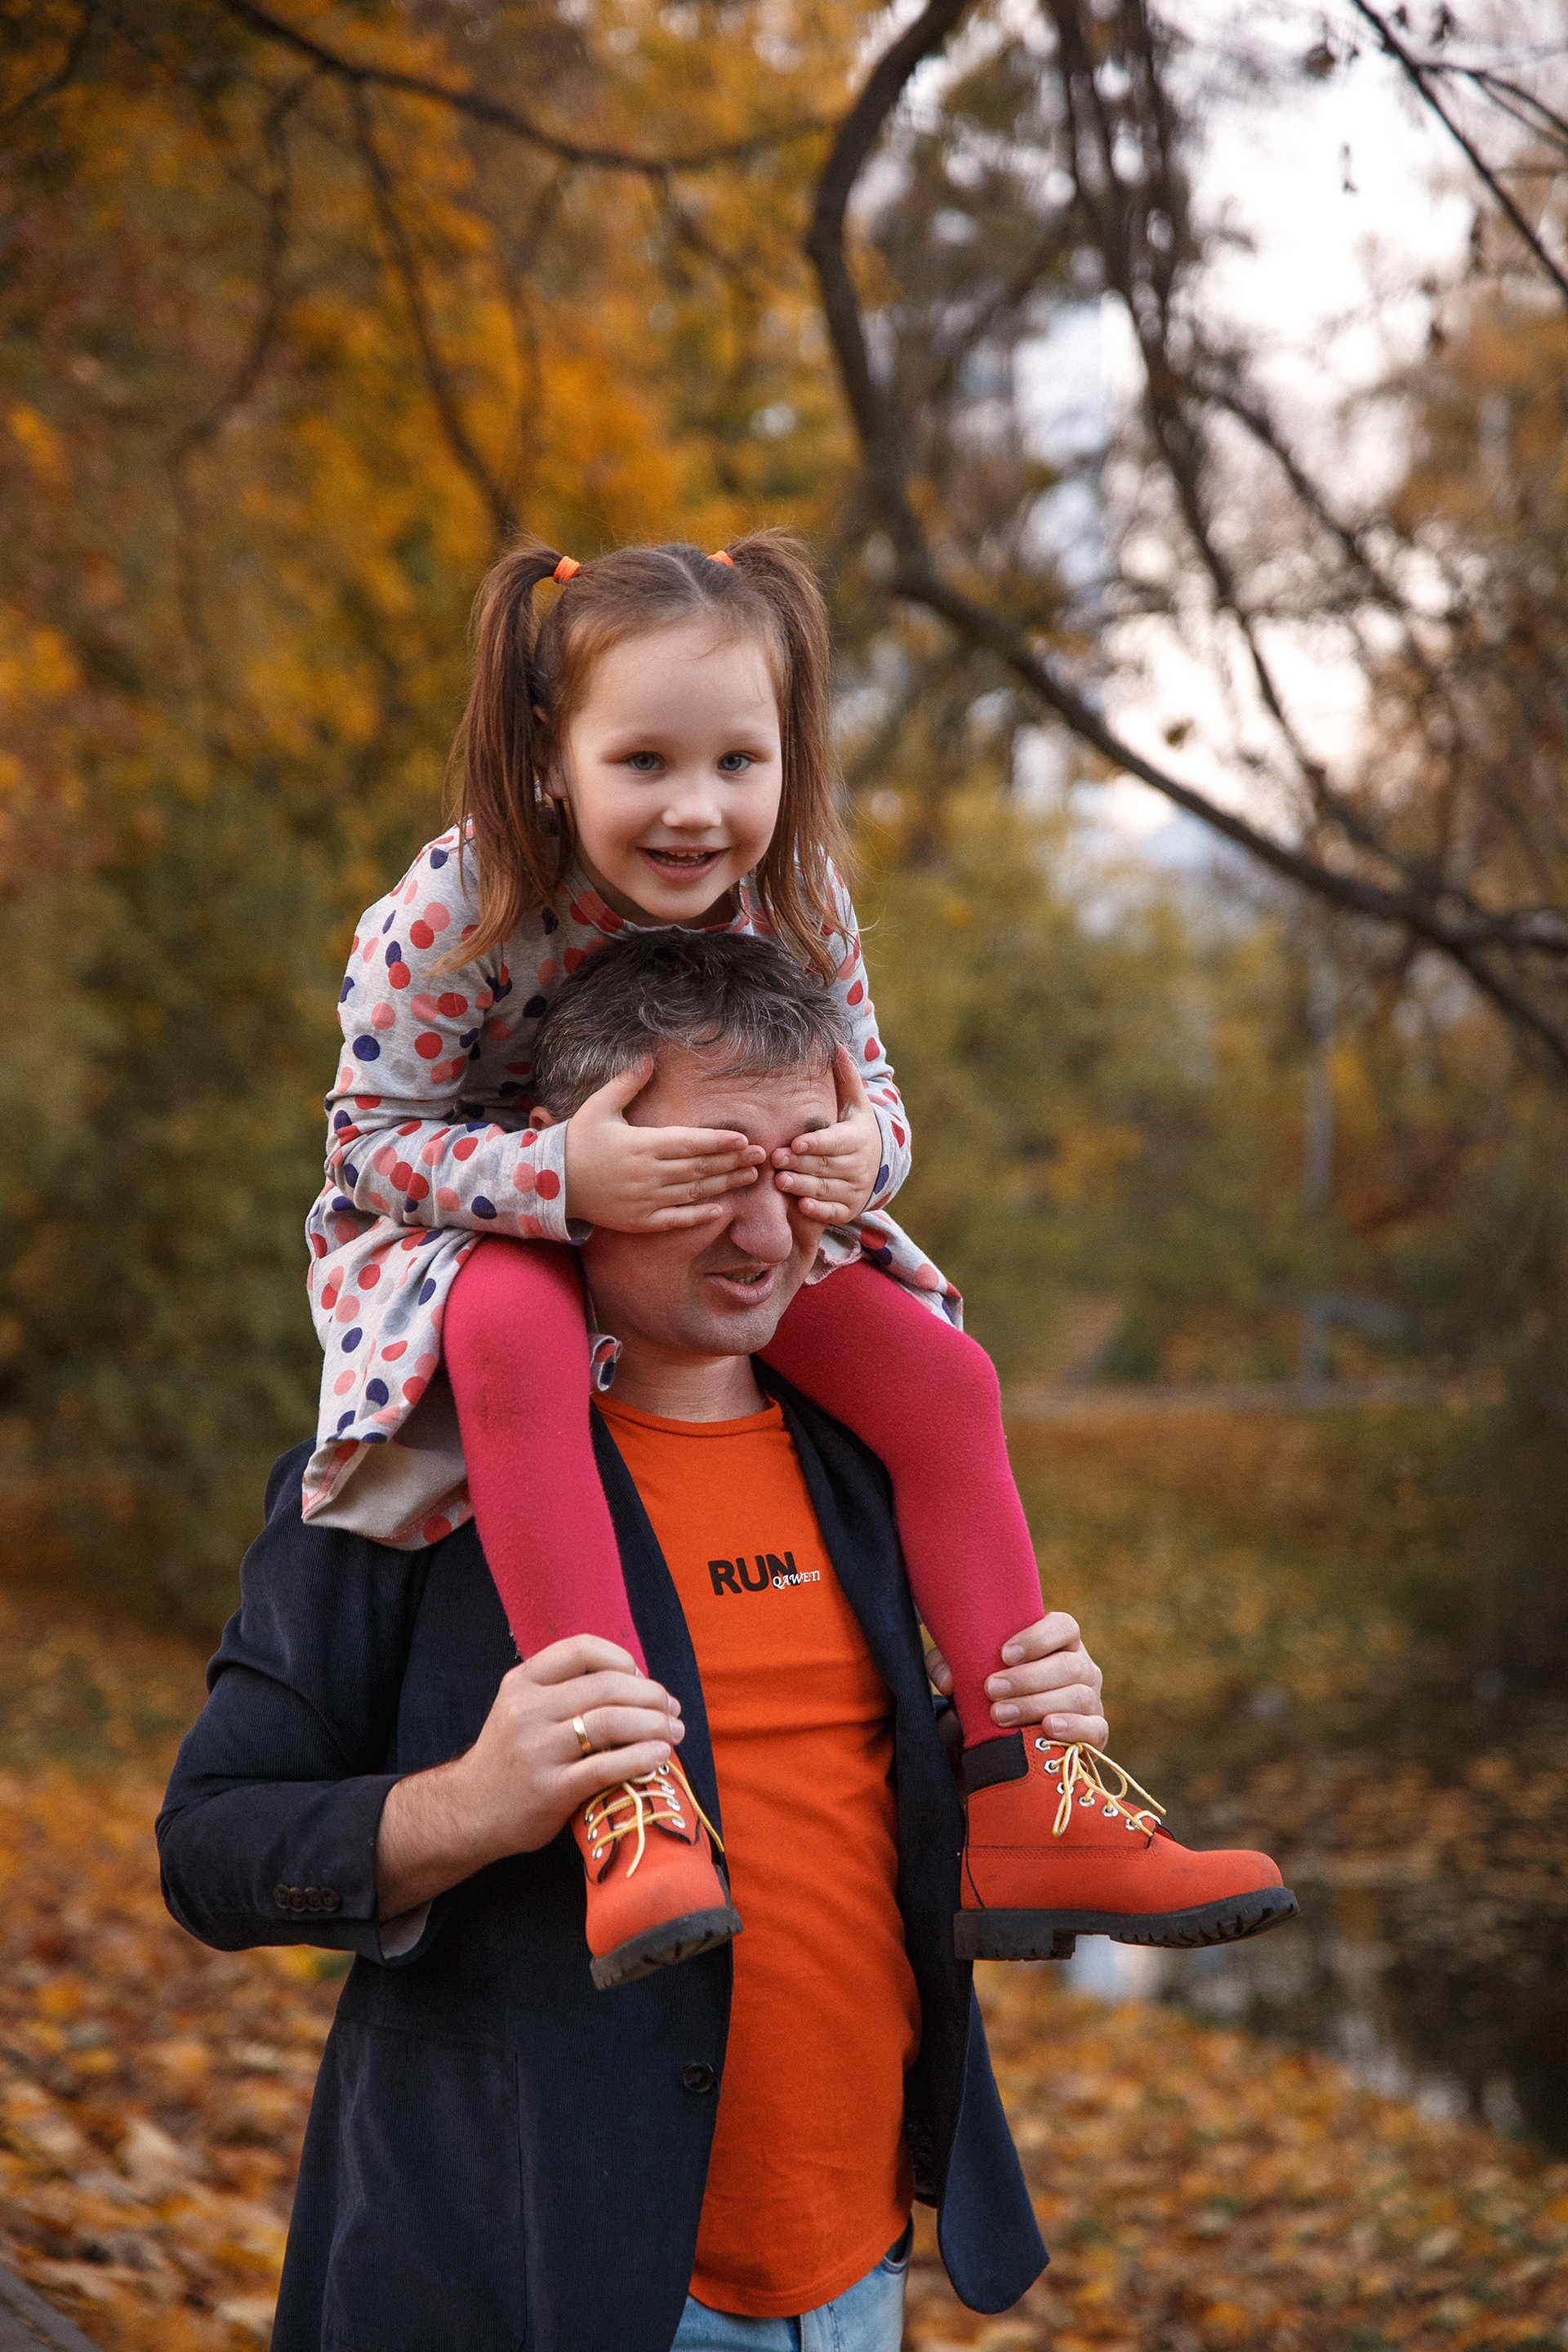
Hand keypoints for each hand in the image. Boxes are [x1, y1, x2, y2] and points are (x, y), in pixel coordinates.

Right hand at [375, 1637, 684, 1918]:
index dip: (622, 1659)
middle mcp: (528, 1710)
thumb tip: (637, 1681)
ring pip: (611, 1722)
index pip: (582, 1648)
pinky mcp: (550, 1789)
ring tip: (675, 1732)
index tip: (641, 1678)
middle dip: (651, 1695)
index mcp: (523, 1682)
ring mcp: (538, 1750)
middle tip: (672, 1710)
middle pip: (606, 1686)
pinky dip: (641, 1757)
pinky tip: (661, 1756)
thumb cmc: (511, 1757)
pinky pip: (606, 1766)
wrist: (469, 1811)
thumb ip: (564, 1690)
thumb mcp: (522, 1708)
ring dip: (654, 1724)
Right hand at [563, 1058, 765, 1230]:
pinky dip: (698, 1216)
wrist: (552, 1183)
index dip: (718, 1141)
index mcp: (641, 1144)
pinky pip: (675, 1219)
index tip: (743, 1139)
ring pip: (693, 1192)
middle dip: (732, 1161)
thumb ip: (626, 1083)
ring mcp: (645, 1199)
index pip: (689, 1142)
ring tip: (750, 1178)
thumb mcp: (598, 1107)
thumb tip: (648, 1058)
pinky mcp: (640, 1220)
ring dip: (725, 1185)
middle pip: (699, 1167)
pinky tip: (720, 1210)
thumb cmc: (578, 1141)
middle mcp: (647, 1173)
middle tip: (761, 1157)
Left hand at [769, 1046, 882, 1224]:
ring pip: (827, 1189)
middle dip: (801, 1164)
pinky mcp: (848, 1208)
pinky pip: (834, 1212)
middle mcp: (858, 1165)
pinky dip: (819, 1211)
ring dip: (803, 1186)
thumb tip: (837, 1046)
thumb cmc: (854, 1129)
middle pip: (826, 1165)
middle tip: (776, 1160)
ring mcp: (854, 1189)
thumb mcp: (855, 1105)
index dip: (816, 1144)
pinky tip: (802, 1206)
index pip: (835, 1142)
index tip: (796, 1143)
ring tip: (780, 1181)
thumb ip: (846, 1078)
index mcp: (856, 1138)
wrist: (879, 1165)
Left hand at [925, 1613, 1107, 1747]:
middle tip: (991, 1689)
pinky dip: (1073, 1728)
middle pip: (1068, 1665)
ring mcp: (1092, 1699)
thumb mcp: (969, 1674)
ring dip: (1036, 1704)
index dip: (1038, 1637)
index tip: (1004, 1654)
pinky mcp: (1096, 1732)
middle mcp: (1082, 1666)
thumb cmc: (993, 1692)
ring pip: (1077, 1696)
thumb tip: (947, 1678)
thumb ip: (950, 1664)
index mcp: (1060, 1642)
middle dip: (1027, 1678)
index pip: (1064, 1626)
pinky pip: (1095, 1728)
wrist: (1008, 1736)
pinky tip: (1047, 1728)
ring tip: (1001, 1715)